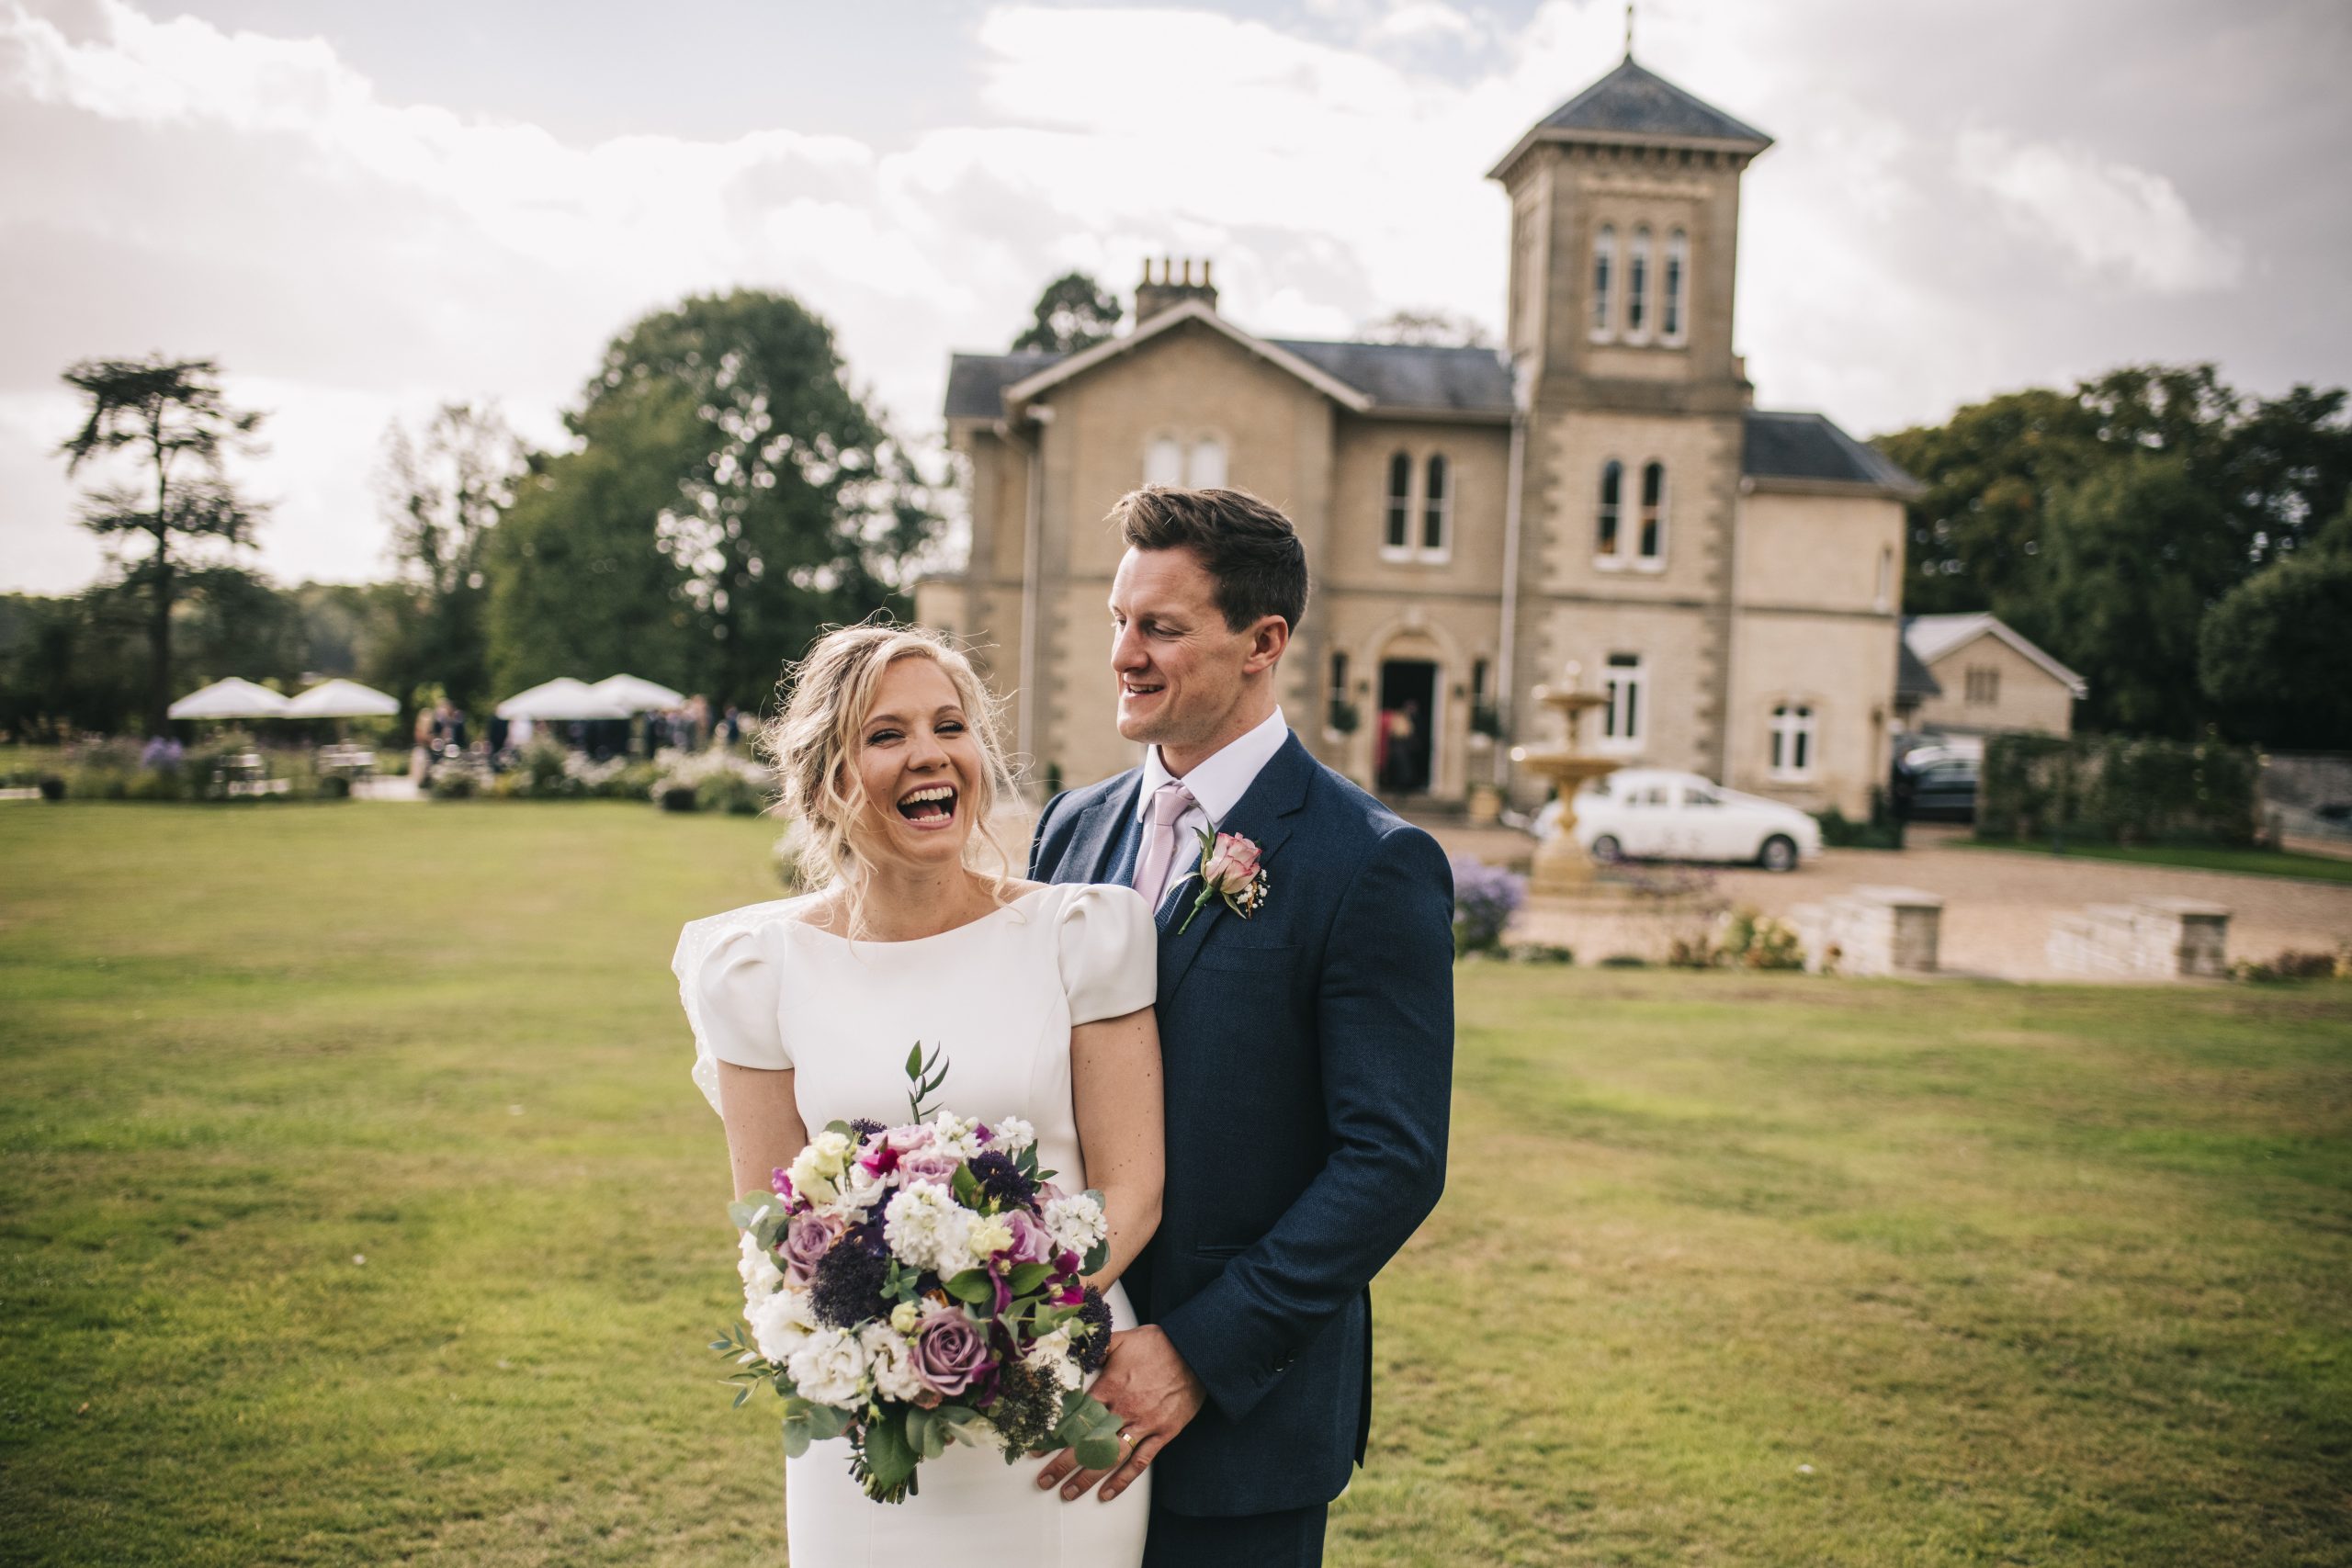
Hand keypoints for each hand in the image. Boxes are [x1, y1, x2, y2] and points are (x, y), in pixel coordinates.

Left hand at [1033, 1325, 1205, 1503]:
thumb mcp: (1121, 1339)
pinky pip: (1140, 1461)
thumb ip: (1094, 1349)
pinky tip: (1107, 1493)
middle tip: (1044, 1481)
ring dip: (1088, 1477)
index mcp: (1110, 1387)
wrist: (1196, 1352)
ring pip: (1111, 1457)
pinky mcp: (1163, 1433)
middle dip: (1064, 1465)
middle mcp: (1124, 1410)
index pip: (1075, 1418)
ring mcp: (1144, 1424)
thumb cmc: (1158, 1344)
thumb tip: (1070, 1352)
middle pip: (1089, 1443)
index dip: (1054, 1436)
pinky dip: (1123, 1480)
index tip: (1036, 1451)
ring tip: (1068, 1493)